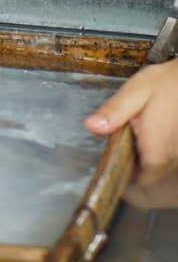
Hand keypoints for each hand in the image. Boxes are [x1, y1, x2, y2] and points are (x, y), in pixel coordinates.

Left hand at [87, 60, 177, 175]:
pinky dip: (159, 148)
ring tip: (135, 134)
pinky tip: (152, 130)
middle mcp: (174, 155)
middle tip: (121, 144)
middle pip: (152, 173)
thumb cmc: (167, 83)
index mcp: (157, 147)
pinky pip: (171, 155)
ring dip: (148, 156)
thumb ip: (114, 111)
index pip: (143, 179)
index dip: (128, 177)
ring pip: (163, 165)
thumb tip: (91, 127)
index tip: (113, 166)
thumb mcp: (136, 91)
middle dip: (136, 165)